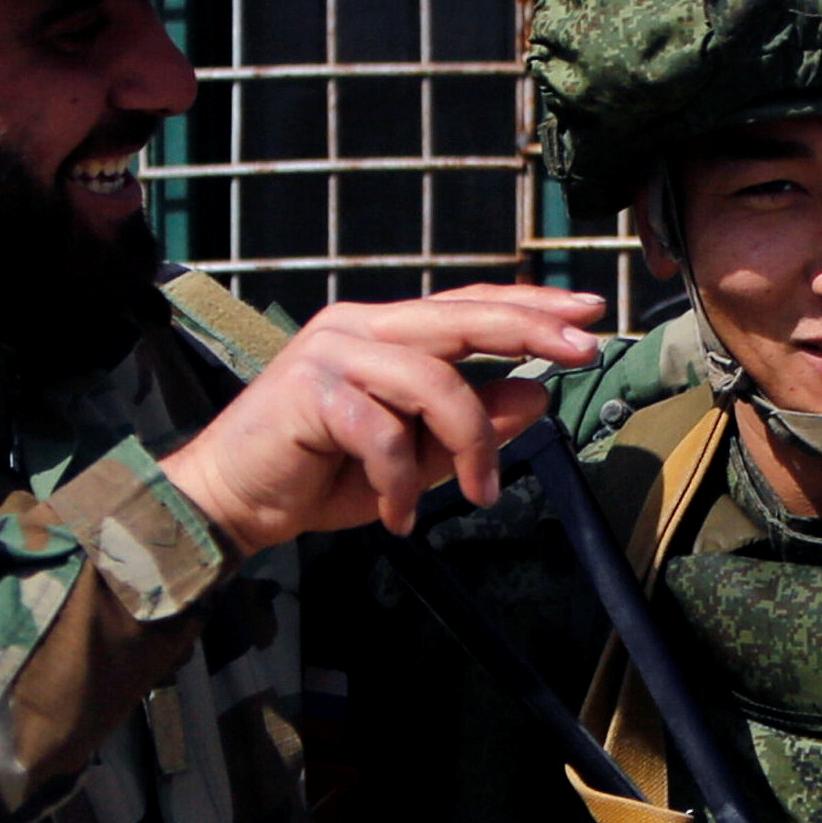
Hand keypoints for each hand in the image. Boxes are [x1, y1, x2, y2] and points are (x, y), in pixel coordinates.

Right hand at [162, 283, 608, 555]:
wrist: (229, 502)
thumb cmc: (320, 476)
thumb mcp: (416, 456)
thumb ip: (470, 424)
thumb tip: (537, 394)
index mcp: (385, 330)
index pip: (468, 304)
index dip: (530, 305)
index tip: (593, 311)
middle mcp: (358, 325)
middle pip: (460, 317)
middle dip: (530, 330)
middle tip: (586, 351)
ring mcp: (331, 352)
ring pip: (432, 380)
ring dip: (467, 446)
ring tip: (474, 495)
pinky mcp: (308, 391)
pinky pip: (383, 432)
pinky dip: (400, 482)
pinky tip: (397, 518)